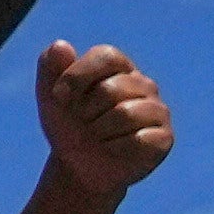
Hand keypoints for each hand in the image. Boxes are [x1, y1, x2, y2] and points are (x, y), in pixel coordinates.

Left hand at [30, 42, 168, 194]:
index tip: (59, 98)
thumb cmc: (68, 126)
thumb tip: (61, 45)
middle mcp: (143, 84)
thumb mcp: (49, 96)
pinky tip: (113, 150)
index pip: (106, 56)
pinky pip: (139, 140)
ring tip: (97, 138)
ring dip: (98, 132)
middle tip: (83, 124)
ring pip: (124, 114)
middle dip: (85, 113)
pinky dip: (115, 149)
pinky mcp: (164, 137)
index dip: (76, 77)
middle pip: (110, 90)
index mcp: (119, 66)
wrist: (79, 168)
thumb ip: (50, 66)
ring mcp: (157, 110)